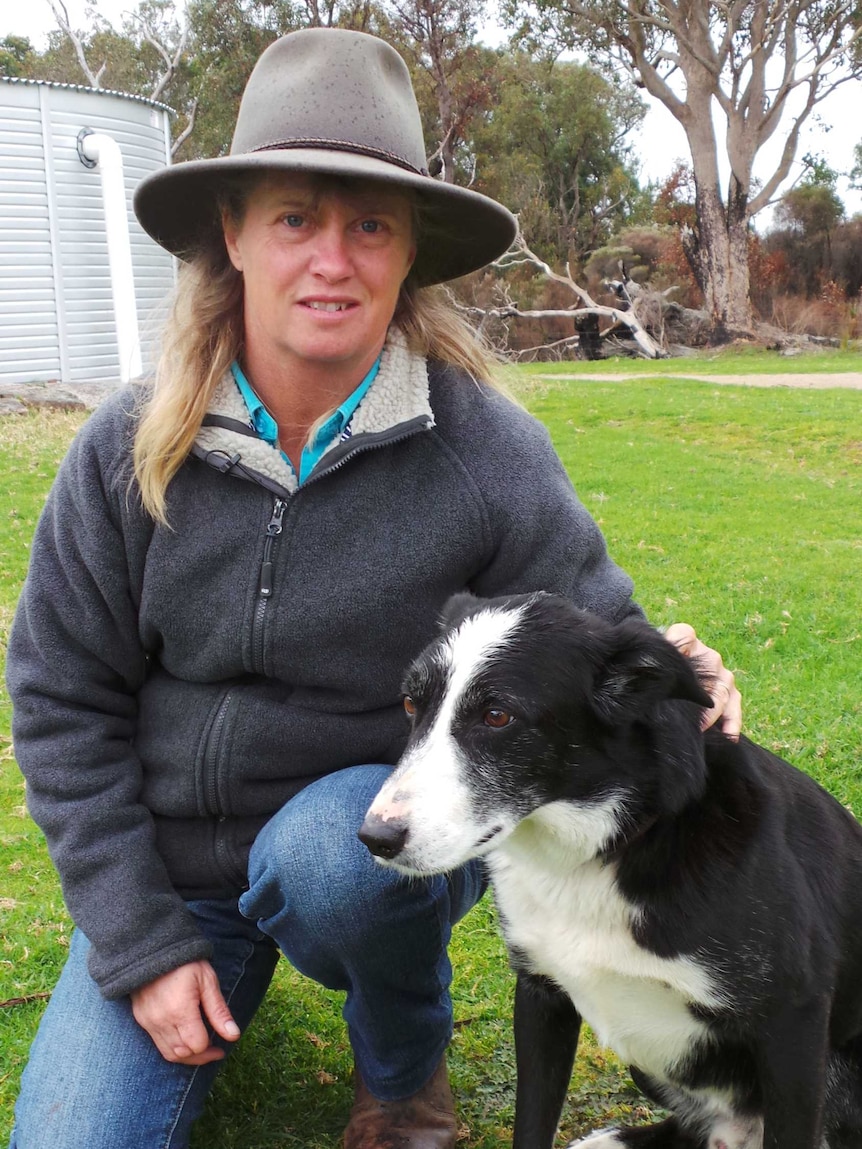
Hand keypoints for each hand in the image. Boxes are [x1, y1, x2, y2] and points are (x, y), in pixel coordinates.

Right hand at [130, 960, 239, 1064]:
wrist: (154, 949)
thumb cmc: (186, 963)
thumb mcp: (207, 981)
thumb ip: (219, 1011)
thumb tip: (233, 1035)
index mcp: (180, 1011)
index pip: (197, 1045)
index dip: (211, 1049)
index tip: (221, 1046)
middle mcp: (161, 1021)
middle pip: (183, 1054)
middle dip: (200, 1055)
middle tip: (214, 1050)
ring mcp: (148, 1022)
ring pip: (169, 1054)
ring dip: (186, 1055)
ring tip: (201, 1048)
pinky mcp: (141, 1020)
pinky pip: (158, 1044)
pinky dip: (173, 1048)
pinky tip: (184, 1039)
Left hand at [664, 623, 741, 738]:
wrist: (672, 673)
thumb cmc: (662, 666)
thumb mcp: (655, 659)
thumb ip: (653, 660)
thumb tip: (650, 672)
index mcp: (688, 641)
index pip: (684, 635)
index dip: (680, 647)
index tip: (675, 663)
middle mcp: (708, 655)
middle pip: (709, 671)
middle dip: (698, 697)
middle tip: (684, 716)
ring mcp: (722, 673)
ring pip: (722, 693)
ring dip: (712, 714)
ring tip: (699, 730)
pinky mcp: (730, 690)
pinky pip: (735, 706)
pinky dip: (733, 722)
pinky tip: (729, 735)